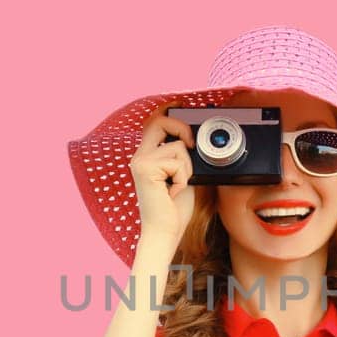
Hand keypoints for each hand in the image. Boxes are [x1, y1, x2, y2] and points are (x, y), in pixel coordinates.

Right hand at [128, 101, 197, 252]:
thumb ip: (184, 158)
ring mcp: (141, 162)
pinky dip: (183, 177)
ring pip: (176, 147)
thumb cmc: (174, 209)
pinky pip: (177, 161)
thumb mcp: (184, 176)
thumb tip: (195, 142)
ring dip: (187, 168)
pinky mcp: (145, 169)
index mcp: (147, 156)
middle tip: (191, 146)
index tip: (181, 105)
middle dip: (181, 128)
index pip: (155, 123)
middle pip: (159, 122)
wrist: (165, 231)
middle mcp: (140, 156)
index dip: (168, 112)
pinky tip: (174, 191)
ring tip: (178, 185)